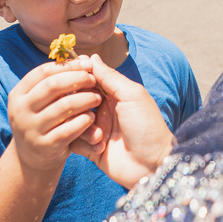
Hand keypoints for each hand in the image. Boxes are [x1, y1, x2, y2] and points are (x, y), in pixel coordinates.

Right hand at [8, 59, 102, 174]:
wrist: (95, 167)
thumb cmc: (65, 124)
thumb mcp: (65, 99)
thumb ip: (75, 78)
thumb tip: (88, 56)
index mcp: (23, 93)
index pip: (44, 72)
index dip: (68, 66)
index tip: (87, 64)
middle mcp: (22, 110)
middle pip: (52, 86)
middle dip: (77, 80)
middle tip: (94, 82)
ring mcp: (32, 130)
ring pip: (63, 107)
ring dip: (84, 101)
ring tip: (96, 101)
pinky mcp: (46, 148)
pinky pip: (68, 130)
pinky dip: (84, 122)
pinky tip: (93, 122)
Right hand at [71, 54, 173, 187]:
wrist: (152, 163)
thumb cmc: (147, 126)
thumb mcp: (131, 95)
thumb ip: (110, 77)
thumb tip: (91, 57)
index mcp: (113, 94)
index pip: (88, 80)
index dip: (78, 78)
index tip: (71, 78)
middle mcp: (102, 110)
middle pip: (75, 100)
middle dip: (76, 104)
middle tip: (89, 111)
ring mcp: (95, 129)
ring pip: (71, 121)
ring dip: (82, 126)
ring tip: (100, 134)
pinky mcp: (90, 149)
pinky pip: (74, 141)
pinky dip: (84, 143)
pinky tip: (100, 147)